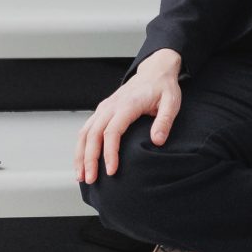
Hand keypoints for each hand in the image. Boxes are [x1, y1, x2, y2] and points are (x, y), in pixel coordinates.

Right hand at [75, 49, 182, 184]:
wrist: (154, 72)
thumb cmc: (163, 88)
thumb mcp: (171, 102)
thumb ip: (164, 121)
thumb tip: (157, 141)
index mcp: (127, 104)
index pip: (112, 131)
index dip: (109, 152)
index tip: (111, 170)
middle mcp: (111, 106)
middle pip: (93, 134)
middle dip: (89, 159)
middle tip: (90, 179)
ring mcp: (104, 108)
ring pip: (85, 132)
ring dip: (80, 155)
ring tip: (81, 176)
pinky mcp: (102, 111)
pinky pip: (86, 129)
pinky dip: (81, 146)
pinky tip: (82, 161)